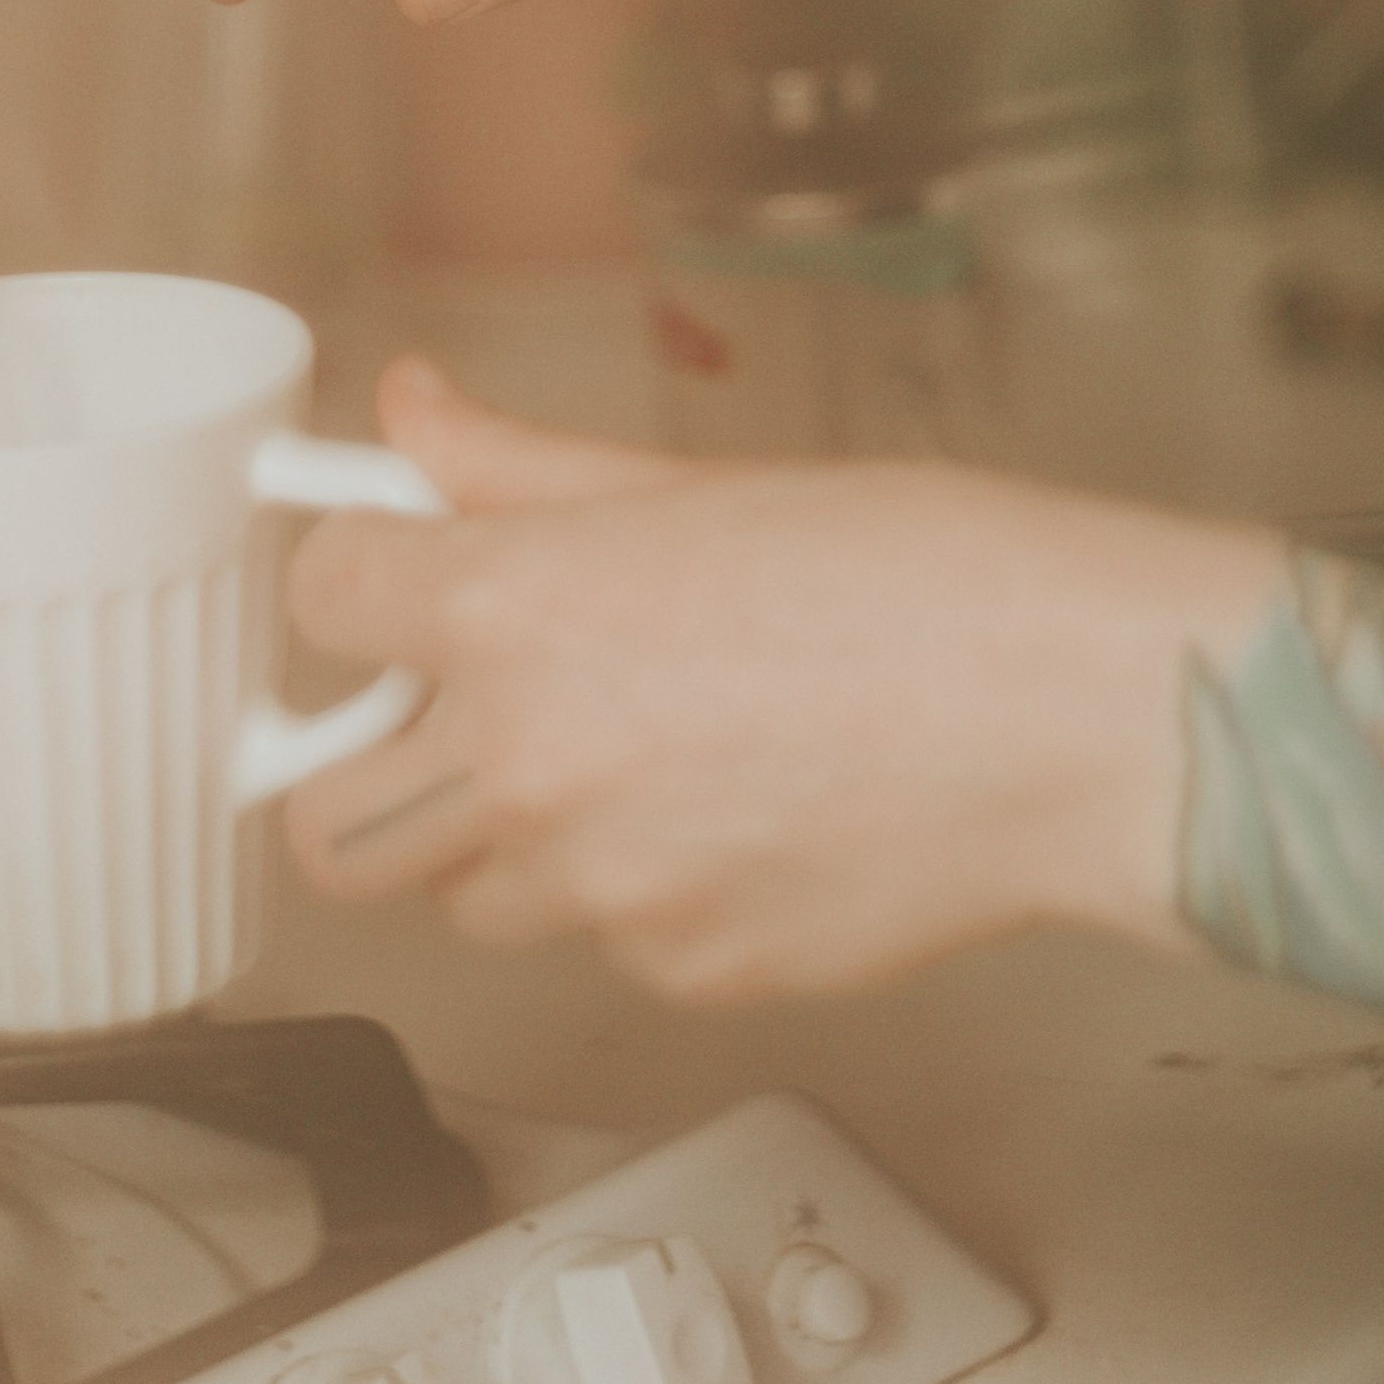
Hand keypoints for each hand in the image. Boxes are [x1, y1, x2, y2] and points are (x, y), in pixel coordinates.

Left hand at [281, 361, 1190, 1002]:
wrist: (1061, 713)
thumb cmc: (916, 577)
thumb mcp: (690, 482)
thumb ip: (518, 462)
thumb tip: (412, 411)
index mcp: (516, 605)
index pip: (324, 597)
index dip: (359, 578)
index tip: (393, 580)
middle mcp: (528, 759)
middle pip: (323, 820)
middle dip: (360, 766)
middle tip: (442, 719)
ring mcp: (597, 887)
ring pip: (459, 897)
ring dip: (500, 838)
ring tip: (627, 758)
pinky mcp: (675, 972)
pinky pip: (598, 941)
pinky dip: (634, 891)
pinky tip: (731, 813)